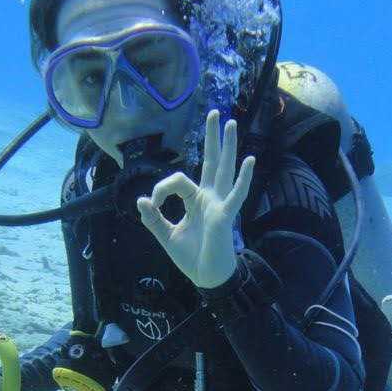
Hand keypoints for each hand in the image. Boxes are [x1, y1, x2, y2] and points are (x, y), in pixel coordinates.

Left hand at [136, 109, 254, 288]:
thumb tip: (141, 199)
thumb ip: (153, 219)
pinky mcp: (225, 215)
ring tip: (230, 123)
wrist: (206, 278)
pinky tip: (250, 160)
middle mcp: (209, 198)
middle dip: (212, 138)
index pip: (177, 180)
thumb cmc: (191, 258)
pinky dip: (244, 178)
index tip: (151, 205)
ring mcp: (219, 204)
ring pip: (223, 170)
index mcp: (195, 200)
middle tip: (214, 113)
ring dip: (227, 146)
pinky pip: (236, 194)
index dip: (160, 188)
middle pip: (210, 161)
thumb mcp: (166, 236)